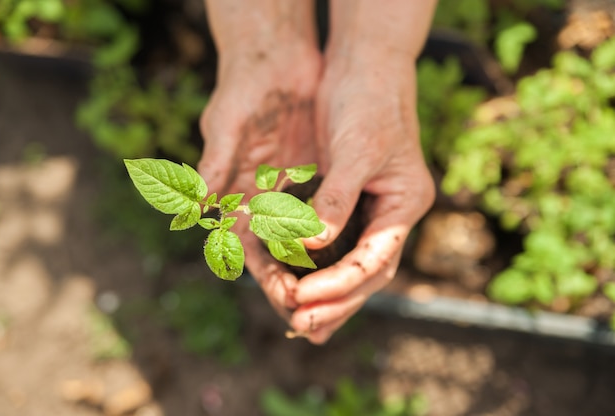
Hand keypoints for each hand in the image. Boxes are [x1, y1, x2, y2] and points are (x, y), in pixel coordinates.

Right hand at [198, 15, 322, 317]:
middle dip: (295, 287)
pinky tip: (352, 258)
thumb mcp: (228, 124)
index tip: (289, 301)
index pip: (250, 249)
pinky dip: (335, 240)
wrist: (274, 58)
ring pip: (304, 243)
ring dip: (318, 272)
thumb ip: (215, 163)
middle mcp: (260, 200)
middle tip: (318, 321)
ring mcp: (286, 190)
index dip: (267, 276)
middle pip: (278, 255)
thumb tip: (198, 206)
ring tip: (338, 303)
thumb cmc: (245, 89)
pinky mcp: (311, 178)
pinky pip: (325, 216)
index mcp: (236, 195)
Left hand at [289, 51, 434, 343]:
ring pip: (349, 265)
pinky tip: (294, 283)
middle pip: (366, 274)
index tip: (305, 300)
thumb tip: (309, 245)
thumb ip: (336, 200)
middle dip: (334, 302)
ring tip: (299, 323)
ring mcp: (369, 210)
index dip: (340, 284)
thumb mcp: (357, 150)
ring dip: (326, 296)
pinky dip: (313, 266)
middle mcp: (390, 214)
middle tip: (302, 326)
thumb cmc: (369, 102)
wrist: (363, 68)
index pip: (375, 259)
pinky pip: (331, 244)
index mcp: (405, 204)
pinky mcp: (345, 202)